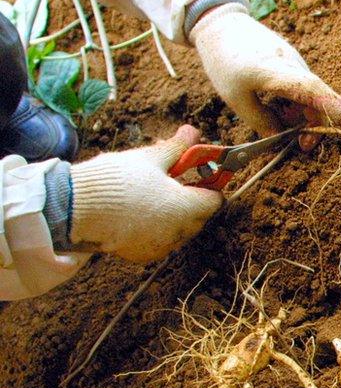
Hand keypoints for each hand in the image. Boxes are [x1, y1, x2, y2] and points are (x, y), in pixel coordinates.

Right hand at [69, 125, 222, 261]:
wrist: (76, 208)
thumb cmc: (117, 181)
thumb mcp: (151, 158)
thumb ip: (178, 148)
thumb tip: (193, 132)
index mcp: (187, 208)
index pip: (215, 199)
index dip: (210, 184)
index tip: (199, 173)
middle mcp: (179, 232)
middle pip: (200, 215)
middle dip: (191, 197)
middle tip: (173, 179)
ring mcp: (162, 246)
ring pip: (181, 228)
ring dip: (174, 212)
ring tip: (152, 194)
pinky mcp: (143, 254)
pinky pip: (161, 240)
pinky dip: (157, 227)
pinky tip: (138, 211)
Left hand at [189, 4, 340, 150]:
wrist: (223, 26)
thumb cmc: (225, 61)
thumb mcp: (234, 98)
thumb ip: (260, 120)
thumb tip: (280, 138)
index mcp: (274, 72)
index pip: (310, 88)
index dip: (330, 104)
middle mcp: (293, 66)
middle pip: (319, 97)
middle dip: (317, 124)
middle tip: (302, 145)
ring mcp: (297, 64)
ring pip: (313, 95)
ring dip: (304, 115)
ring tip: (280, 123)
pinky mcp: (296, 65)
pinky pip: (306, 89)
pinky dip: (299, 104)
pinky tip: (280, 108)